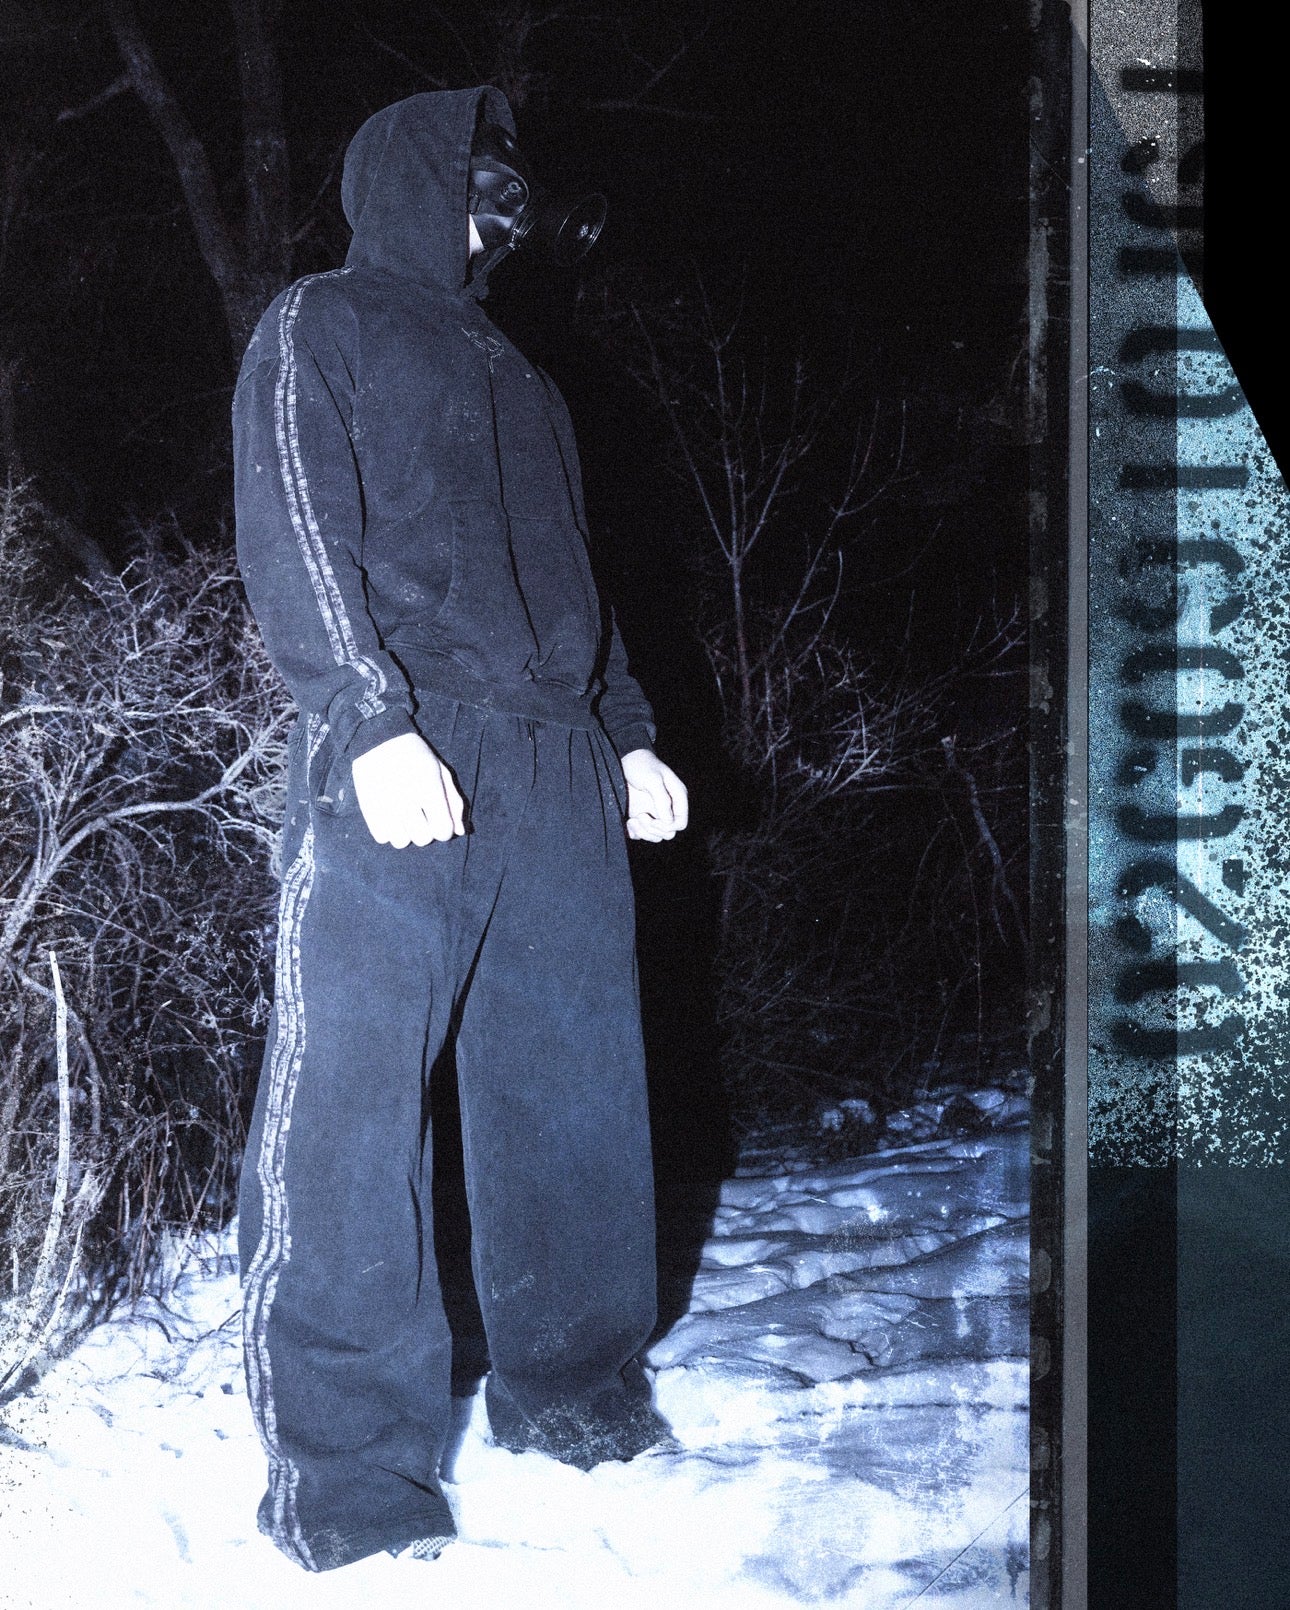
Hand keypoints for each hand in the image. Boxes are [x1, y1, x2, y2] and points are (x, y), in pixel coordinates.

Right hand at [350, 732, 466, 847]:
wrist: (379, 739)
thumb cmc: (417, 756)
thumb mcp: (441, 772)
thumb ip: (454, 802)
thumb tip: (460, 832)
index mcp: (428, 788)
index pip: (442, 831)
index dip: (444, 830)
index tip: (441, 821)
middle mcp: (406, 798)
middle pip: (422, 839)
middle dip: (426, 832)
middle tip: (421, 816)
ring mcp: (384, 805)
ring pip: (401, 841)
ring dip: (406, 834)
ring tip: (405, 817)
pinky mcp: (367, 808)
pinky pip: (382, 837)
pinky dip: (388, 831)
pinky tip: (390, 817)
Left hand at [620, 749, 687, 841]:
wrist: (623, 760)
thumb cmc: (641, 765)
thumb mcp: (652, 779)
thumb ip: (662, 799)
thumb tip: (669, 821)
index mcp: (676, 798)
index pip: (681, 823)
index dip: (669, 826)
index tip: (654, 820)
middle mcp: (667, 808)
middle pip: (669, 833)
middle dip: (654, 829)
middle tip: (641, 816)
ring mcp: (654, 813)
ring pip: (656, 836)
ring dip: (644, 832)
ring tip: (634, 819)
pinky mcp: (641, 817)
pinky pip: (642, 835)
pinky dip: (635, 833)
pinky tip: (629, 821)